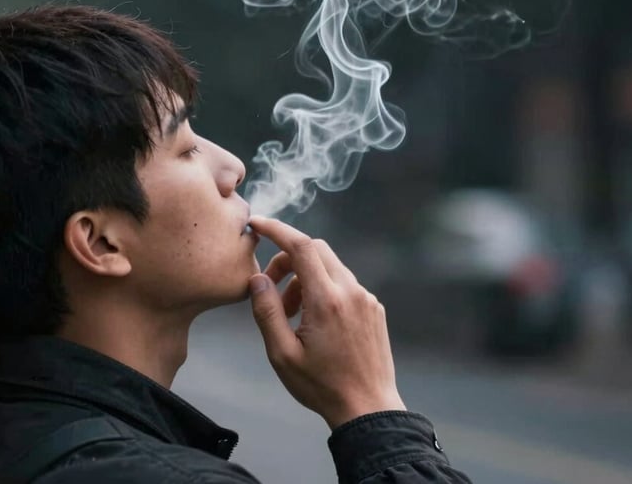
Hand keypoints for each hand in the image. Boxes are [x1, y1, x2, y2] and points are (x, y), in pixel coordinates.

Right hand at [247, 216, 405, 429]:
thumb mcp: (282, 354)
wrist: (368, 408)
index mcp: (326, 300)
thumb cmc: (321, 385)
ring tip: (292, 315)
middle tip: (271, 287)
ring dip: (305, 278)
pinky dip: (324, 289)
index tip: (257, 223)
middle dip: (288, 258)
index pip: (301, 246)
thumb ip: (266, 311)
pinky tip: (315, 322)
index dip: (276, 229)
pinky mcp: (374, 307)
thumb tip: (258, 278)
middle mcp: (351, 291)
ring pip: (330, 266)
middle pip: (316, 249)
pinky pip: (344, 283)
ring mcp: (366, 298)